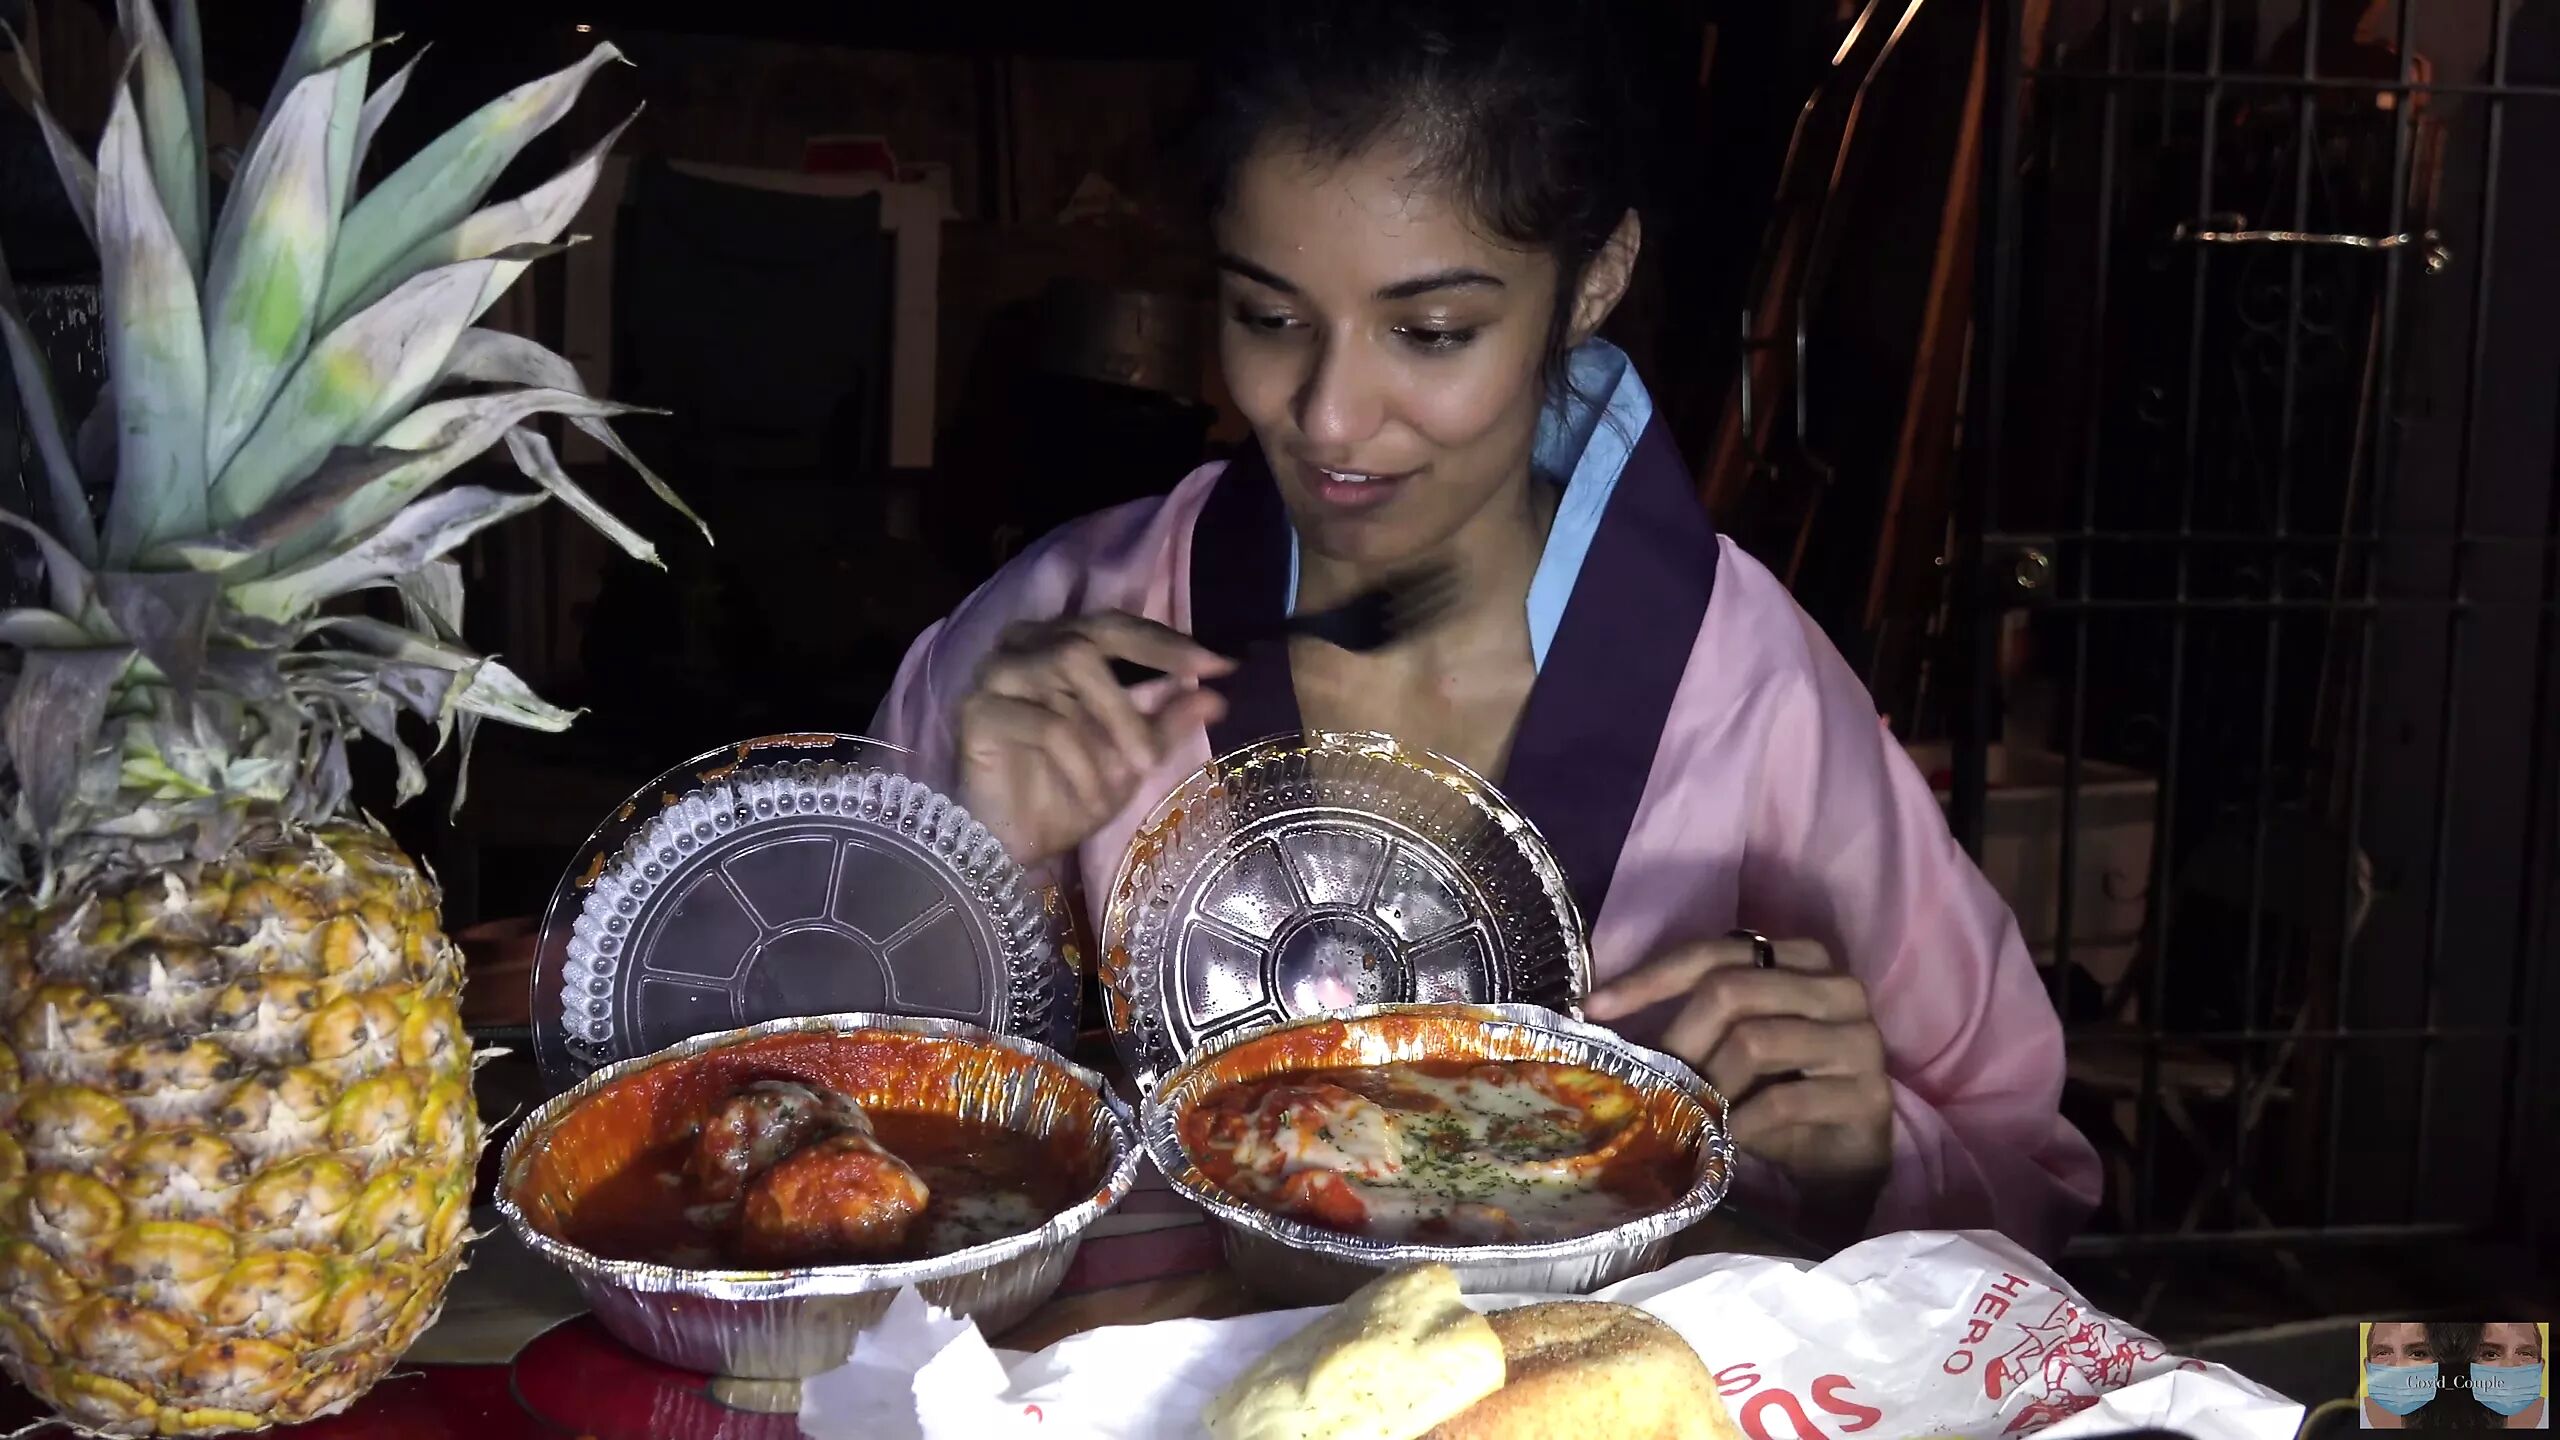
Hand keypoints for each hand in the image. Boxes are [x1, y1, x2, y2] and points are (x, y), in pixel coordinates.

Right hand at [956, 612, 1233, 866]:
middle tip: (1160, 748)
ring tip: (1134, 773)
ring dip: (1111, 724)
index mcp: (1062, 643)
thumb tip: (1217, 697)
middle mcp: (1025, 645)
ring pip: (1066, 668)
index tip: (1221, 667)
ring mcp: (996, 674)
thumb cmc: (1070, 793)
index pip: (1118, 626)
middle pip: (1087, 641)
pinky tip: (1093, 797)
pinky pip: (1043, 722)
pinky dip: (1079, 760)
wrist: (1013, 845)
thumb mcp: (1132, 759)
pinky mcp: (977, 711)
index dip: (1167, 644)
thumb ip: (1167, 723)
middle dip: (1135, 690)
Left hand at [1585, 935, 1891, 1236]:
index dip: (1650, 978)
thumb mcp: (1730, 1047)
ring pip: (1758, 1041)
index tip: (1596, 1009)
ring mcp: (1860, 1038)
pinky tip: (1722, 1140)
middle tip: (1646, 1081)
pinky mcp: (1870, 1095)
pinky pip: (1785, 1101)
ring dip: (1709, 1084)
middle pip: (1734, 990)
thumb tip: (1602, 1019)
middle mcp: (1837, 986)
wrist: (1842, 1157)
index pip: (1714, 953)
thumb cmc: (1776, 1093)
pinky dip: (1741, 1122)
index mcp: (1800, 958)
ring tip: (1683, 1114)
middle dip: (1679, 1037)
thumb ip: (1693, 1022)